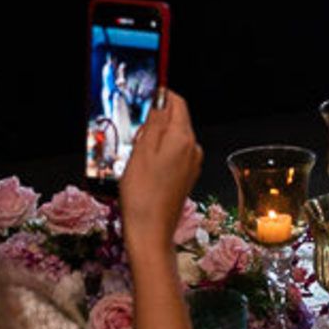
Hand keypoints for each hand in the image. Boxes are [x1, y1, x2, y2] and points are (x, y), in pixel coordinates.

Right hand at [120, 90, 202, 254]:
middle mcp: (193, 149)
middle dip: (155, 122)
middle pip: (176, 120)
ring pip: (173, 138)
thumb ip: (154, 121)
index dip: (160, 97)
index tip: (142, 102)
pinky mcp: (187, 177)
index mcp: (183, 138)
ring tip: (137, 157)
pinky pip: (174, 155)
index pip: (177, 103)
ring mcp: (192, 164)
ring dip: (155, 139)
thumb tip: (161, 98)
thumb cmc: (142, 193)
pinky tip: (145, 169)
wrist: (151, 231)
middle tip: (135, 138)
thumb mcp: (142, 150)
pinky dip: (160, 155)